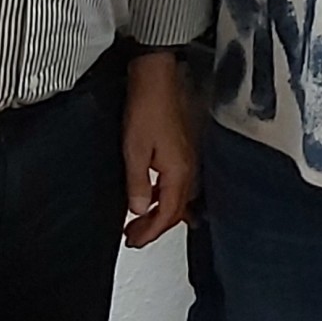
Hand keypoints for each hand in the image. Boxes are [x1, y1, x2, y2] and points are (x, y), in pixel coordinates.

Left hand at [122, 50, 196, 247]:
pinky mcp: (182, 149)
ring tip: (138, 220)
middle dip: (156, 227)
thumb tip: (139, 210)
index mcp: (178, 171)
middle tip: (133, 236)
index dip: (151, 232)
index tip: (133, 241)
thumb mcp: (134, 150)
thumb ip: (138, 183)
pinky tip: (148, 193)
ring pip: (178, 197)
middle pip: (177, 209)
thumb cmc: (146, 108)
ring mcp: (187, 158)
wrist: (156, 79)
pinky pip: (177, 183)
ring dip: (159, 212)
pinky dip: (163, 195)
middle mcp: (188, 167)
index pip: (168, 214)